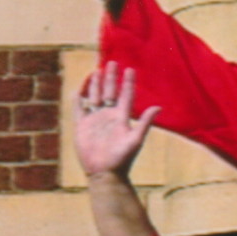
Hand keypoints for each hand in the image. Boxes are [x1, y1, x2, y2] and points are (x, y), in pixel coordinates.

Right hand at [73, 59, 158, 181]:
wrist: (105, 173)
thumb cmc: (122, 158)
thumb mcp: (135, 139)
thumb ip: (144, 122)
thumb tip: (158, 107)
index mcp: (121, 117)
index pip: (126, 95)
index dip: (128, 82)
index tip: (130, 68)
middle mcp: (108, 116)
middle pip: (110, 92)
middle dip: (111, 78)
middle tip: (113, 63)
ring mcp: (95, 120)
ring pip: (95, 97)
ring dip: (96, 85)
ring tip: (97, 71)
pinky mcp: (82, 126)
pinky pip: (79, 110)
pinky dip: (78, 100)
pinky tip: (78, 91)